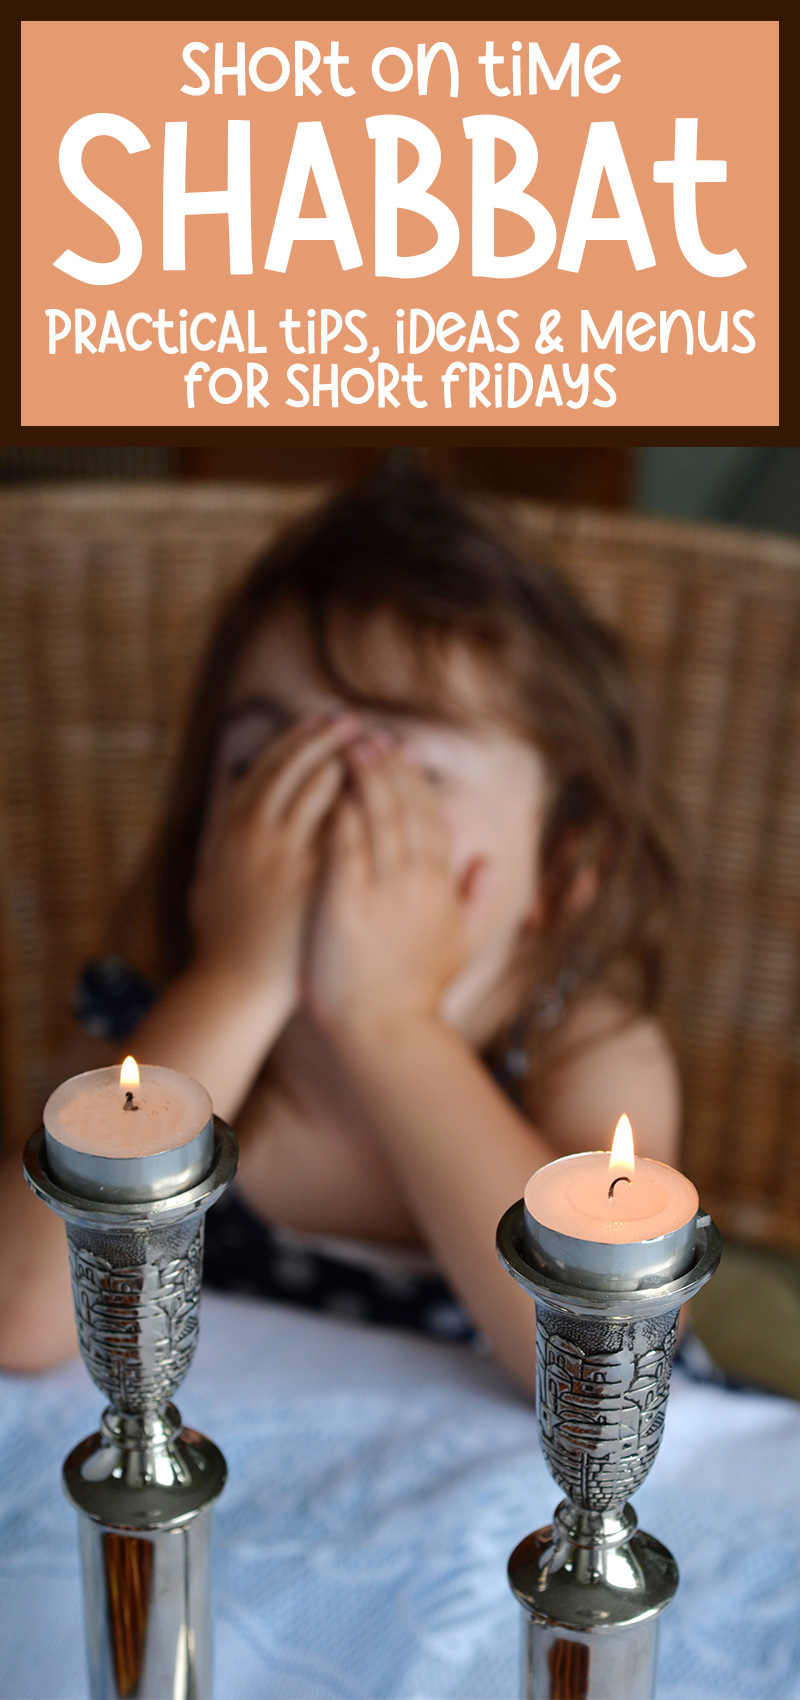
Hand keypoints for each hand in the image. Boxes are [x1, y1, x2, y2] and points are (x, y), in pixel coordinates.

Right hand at [189, 713, 357, 1018]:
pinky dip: (362, 804)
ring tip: (375, 745)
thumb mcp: (209, 880)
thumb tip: (227, 820)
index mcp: (232, 827)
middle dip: (326, 739)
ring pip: (319, 789)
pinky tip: (383, 791)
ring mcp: (287, 854)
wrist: (237, 987)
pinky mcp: (315, 878)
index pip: (267, 766)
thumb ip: (220, 844)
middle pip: (296, 767)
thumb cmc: (224, 940)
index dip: (294, 740)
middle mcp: (257, 832)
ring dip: (349, 762)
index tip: (317, 721)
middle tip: (351, 721)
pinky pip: (343, 828)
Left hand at [306, 743, 490, 1038]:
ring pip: (376, 815)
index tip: (400, 754)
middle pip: (404, 806)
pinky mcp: (345, 900)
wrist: (385, 1031)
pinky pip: (344, 842)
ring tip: (348, 746)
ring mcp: (381, 888)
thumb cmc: (416, 993)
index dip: (415, 781)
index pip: (430, 816)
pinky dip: (339, 810)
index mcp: (440, 885)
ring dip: (363, 776)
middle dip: (387, 766)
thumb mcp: (462, 945)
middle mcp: (415, 879)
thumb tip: (488, 861)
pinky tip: (329, 787)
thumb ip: (478, 899)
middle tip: (369, 735)